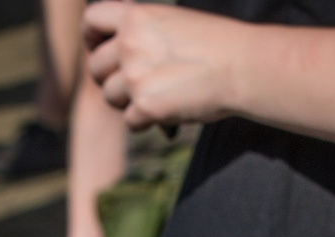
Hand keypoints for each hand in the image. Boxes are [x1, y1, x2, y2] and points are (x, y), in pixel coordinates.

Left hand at [84, 1, 243, 129]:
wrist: (244, 66)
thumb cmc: (218, 44)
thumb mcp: (175, 22)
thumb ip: (144, 32)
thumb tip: (121, 54)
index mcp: (137, 16)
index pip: (92, 20)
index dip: (90, 36)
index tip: (98, 47)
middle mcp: (130, 43)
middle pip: (96, 67)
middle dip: (110, 78)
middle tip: (134, 84)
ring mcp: (135, 76)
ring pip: (110, 96)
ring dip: (127, 102)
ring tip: (155, 97)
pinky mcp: (146, 106)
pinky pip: (130, 121)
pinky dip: (146, 121)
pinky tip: (167, 113)